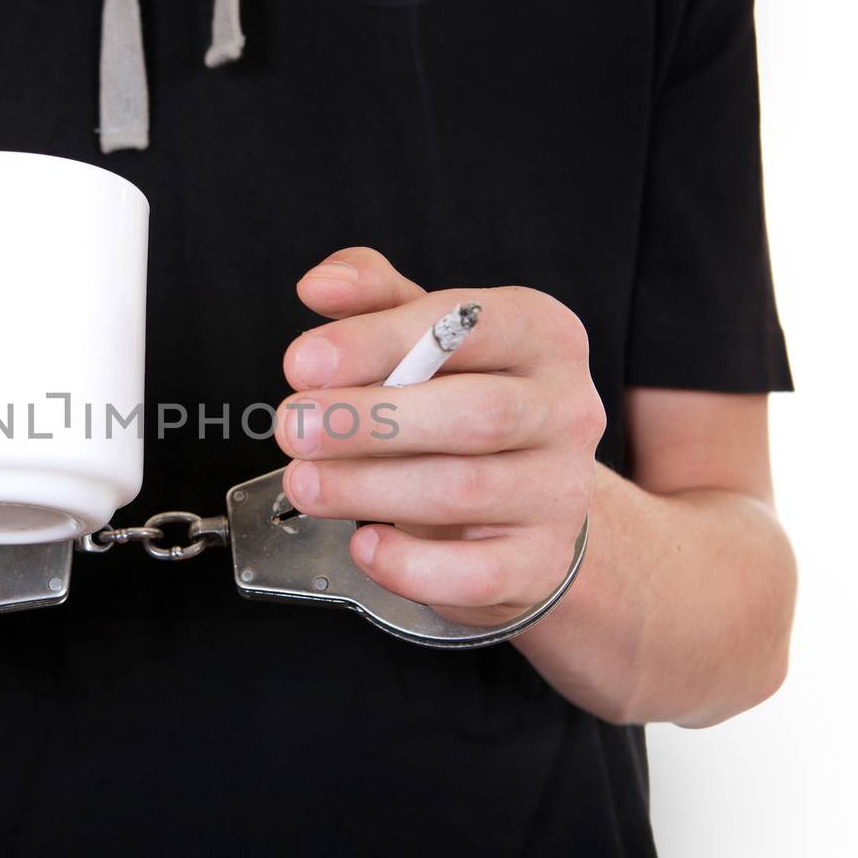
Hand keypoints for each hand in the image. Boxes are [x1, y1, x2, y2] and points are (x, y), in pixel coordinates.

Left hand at [274, 248, 605, 626]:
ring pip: (466, 490)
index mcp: (541, 335)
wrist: (525, 508)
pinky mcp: (540, 563)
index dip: (378, 342)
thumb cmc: (463, 405)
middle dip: (371, 421)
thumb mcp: (426, 338)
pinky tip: (364, 543)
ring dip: (368, 487)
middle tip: (292, 427)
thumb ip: (373, 300)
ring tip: (303, 482)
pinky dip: (411, 564)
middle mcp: (565, 409)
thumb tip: (320, 285)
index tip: (302, 362)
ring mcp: (560, 492)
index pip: (467, 327)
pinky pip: (477, 573)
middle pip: (476, 414)